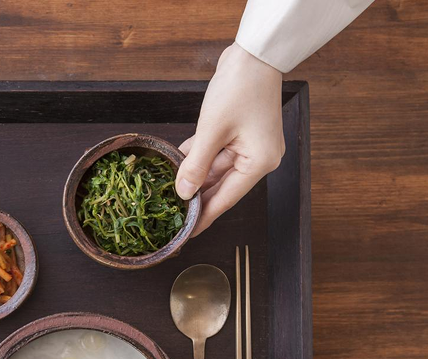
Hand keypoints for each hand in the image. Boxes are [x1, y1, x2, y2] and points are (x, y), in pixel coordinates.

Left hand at [176, 43, 284, 235]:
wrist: (253, 54)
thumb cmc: (239, 89)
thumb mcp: (211, 131)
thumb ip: (195, 165)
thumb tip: (184, 193)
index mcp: (258, 163)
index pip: (225, 199)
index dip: (203, 217)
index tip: (185, 235)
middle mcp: (257, 159)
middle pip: (220, 187)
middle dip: (195, 198)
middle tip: (172, 216)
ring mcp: (249, 146)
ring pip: (215, 169)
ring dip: (193, 176)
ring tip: (169, 192)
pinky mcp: (240, 133)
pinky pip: (215, 153)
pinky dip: (198, 157)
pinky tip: (178, 164)